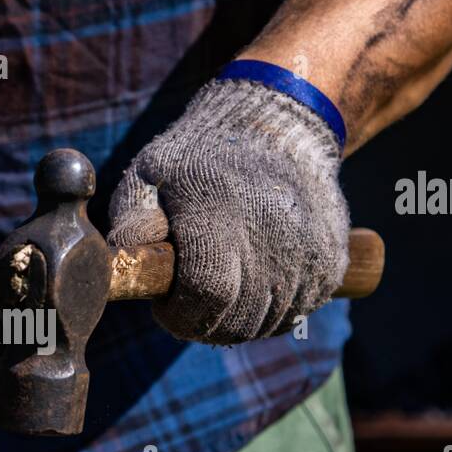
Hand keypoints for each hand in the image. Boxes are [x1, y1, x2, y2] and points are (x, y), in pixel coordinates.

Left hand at [107, 78, 349, 343]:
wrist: (279, 127)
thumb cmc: (202, 155)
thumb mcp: (153, 170)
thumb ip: (131, 217)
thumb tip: (120, 258)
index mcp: (220, 214)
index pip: (207, 294)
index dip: (181, 316)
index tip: (166, 306)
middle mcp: (272, 236)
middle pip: (238, 320)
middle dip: (205, 325)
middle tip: (189, 304)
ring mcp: (308, 251)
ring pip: (268, 323)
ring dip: (239, 321)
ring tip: (221, 291)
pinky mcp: (332, 262)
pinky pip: (298, 313)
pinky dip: (273, 312)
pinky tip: (254, 286)